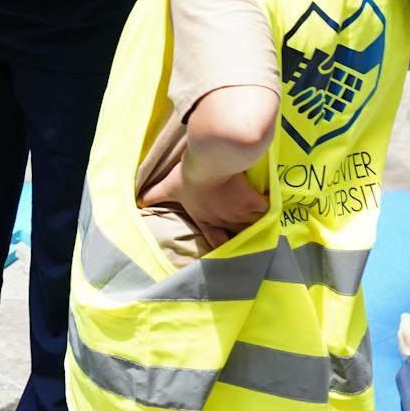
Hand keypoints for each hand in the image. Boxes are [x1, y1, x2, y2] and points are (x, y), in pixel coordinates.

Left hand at [138, 160, 266, 244]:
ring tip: (265, 219)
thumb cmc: (188, 176)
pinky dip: (268, 204)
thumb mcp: (168, 187)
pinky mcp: (252, 202)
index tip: (227, 245)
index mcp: (204, 219)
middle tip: (251, 232)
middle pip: (237, 233)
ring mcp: (239, 214)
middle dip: (243, 233)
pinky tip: (271, 200)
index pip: (213, 239)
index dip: (220, 244)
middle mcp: (222, 221)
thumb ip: (154, 195)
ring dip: (257, 220)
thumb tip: (138, 201)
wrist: (209, 164)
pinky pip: (265, 207)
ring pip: (253, 223)